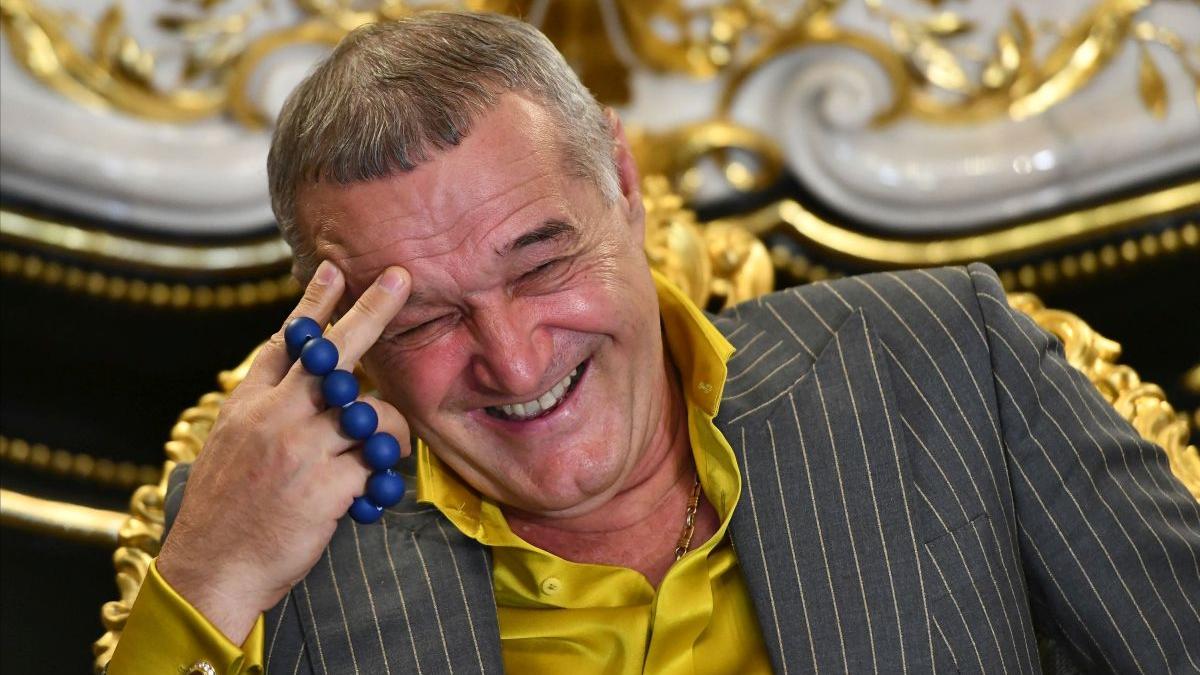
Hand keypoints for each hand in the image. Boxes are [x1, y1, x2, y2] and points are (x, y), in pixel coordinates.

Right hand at [156, 261, 411, 643]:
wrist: (211, 570)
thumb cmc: (227, 512)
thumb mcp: (231, 445)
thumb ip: (265, 409)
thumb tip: (302, 380)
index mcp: (248, 404)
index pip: (285, 342)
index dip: (314, 304)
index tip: (335, 270)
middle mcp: (275, 416)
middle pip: (334, 352)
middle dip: (371, 310)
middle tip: (401, 279)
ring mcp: (301, 448)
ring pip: (373, 413)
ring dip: (385, 433)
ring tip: (369, 459)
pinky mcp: (327, 486)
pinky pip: (378, 464)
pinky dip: (379, 477)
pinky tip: (367, 495)